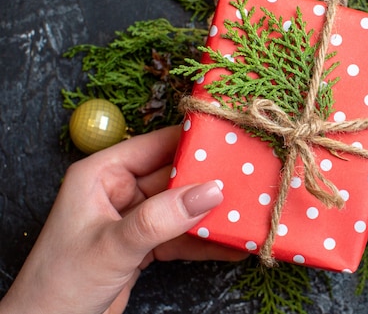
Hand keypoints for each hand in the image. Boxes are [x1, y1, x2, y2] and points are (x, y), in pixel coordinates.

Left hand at [0, 126, 246, 313]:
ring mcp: (134, 218)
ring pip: (181, 207)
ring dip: (211, 214)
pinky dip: (204, 242)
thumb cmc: (61, 283)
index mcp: (102, 174)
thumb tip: (211, 191)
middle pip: (174, 177)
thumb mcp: (114, 245)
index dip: (192, 142)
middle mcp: (119, 191)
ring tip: (247, 213)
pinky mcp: (144, 245)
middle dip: (209, 181)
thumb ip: (162, 218)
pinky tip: (232, 245)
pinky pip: (180, 236)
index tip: (230, 141)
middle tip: (249, 180)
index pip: (155, 145)